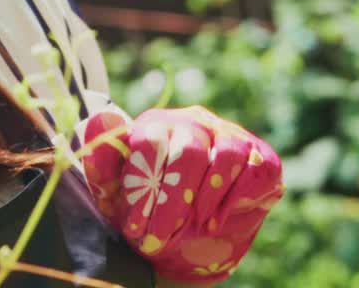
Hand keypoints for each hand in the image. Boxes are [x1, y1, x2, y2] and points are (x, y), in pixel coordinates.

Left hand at [81, 106, 283, 284]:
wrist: (185, 239)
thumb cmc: (147, 211)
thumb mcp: (116, 196)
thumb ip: (103, 164)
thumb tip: (98, 120)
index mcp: (155, 126)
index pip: (152, 141)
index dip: (145, 188)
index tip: (137, 227)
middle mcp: (194, 123)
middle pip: (190, 151)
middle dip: (175, 202)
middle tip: (162, 238)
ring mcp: (230, 136)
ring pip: (227, 155)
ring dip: (210, 199)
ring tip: (195, 227)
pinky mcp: (260, 156)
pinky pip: (259, 167)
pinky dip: (241, 196)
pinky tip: (220, 220)